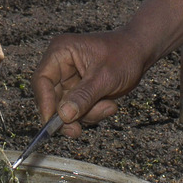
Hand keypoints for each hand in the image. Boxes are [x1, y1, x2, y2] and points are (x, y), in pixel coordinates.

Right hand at [32, 29, 149, 137]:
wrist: (140, 53)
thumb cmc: (124, 55)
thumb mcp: (105, 77)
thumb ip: (83, 96)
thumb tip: (63, 116)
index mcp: (61, 52)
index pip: (42, 80)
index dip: (44, 102)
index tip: (52, 123)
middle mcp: (60, 65)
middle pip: (50, 98)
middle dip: (68, 115)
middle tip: (77, 130)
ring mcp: (69, 79)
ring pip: (65, 108)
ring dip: (86, 114)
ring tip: (108, 106)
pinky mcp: (78, 90)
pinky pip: (77, 110)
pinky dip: (92, 113)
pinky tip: (108, 104)